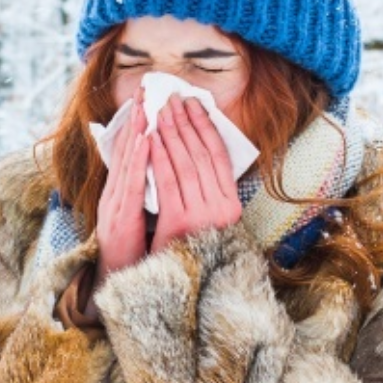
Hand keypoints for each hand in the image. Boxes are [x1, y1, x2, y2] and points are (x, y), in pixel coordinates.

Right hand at [96, 86, 149, 278]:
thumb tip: (156, 175)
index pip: (129, 153)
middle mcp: (115, 195)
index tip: (146, 100)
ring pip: (127, 161)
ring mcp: (115, 205)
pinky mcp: (120, 219)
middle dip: (136, 119)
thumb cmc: (129, 255)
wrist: (114, 286)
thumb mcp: (136, 220)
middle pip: (125, 150)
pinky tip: (146, 141)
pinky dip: (138, 160)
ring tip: (145, 105)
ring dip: (136, 131)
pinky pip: (131, 184)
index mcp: (120, 194)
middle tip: (144, 89)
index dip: (137, 125)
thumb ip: (142, 197)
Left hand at [150, 97, 240, 253]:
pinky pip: (168, 182)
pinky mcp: (180, 222)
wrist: (177, 284)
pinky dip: (159, 157)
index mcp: (231, 205)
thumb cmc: (188, 248)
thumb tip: (198, 153)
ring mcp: (202, 215)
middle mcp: (222, 208)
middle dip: (186, 123)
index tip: (194, 104)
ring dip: (172, 134)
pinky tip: (150, 139)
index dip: (206, 127)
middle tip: (172, 98)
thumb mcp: (206, 219)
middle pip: (202, 155)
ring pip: (186, 164)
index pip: (219, 156)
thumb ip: (207, 192)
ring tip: (160, 111)